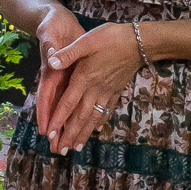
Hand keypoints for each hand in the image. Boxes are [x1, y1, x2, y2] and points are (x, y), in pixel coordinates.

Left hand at [35, 19, 146, 155]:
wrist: (139, 42)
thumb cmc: (111, 38)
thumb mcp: (87, 41)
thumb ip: (68, 53)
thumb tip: (51, 62)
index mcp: (84, 78)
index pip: (68, 103)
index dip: (58, 119)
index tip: (51, 134)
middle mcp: (95, 89)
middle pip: (80, 117)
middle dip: (70, 135)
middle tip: (61, 151)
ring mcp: (107, 92)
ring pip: (93, 118)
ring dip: (84, 133)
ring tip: (76, 148)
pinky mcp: (116, 91)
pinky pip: (106, 111)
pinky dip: (100, 122)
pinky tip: (97, 130)